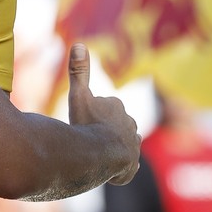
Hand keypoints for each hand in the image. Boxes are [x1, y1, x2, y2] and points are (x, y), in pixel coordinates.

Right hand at [66, 43, 140, 185]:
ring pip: (121, 143)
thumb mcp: (78, 95)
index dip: (93, 112)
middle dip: (104, 129)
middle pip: (114, 124)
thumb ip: (78, 71)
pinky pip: (124, 164)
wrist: (103, 155)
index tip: (84, 118)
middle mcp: (130, 123)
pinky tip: (106, 167)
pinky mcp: (132, 164)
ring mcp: (133, 144)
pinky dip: (117, 166)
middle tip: (87, 135)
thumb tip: (79, 43)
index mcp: (117, 106)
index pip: (106, 105)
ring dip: (111, 147)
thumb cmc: (89, 124)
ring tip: (96, 152)